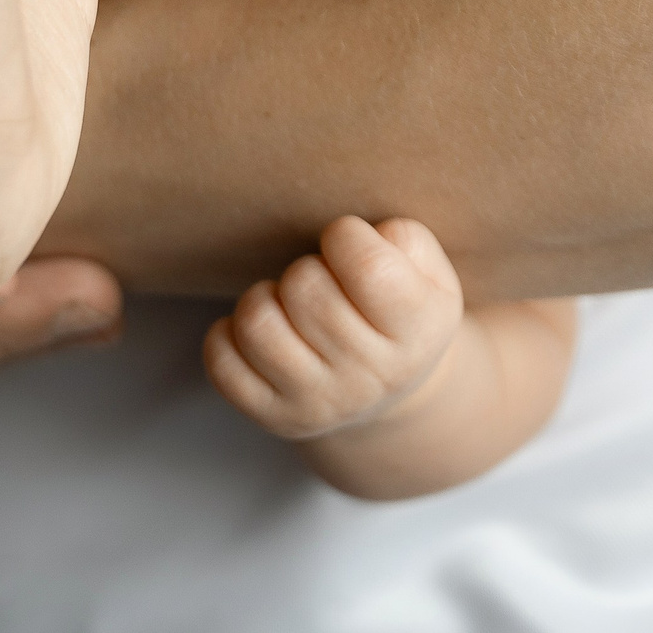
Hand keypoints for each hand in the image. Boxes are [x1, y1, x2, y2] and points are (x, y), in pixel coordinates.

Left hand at [203, 216, 464, 439]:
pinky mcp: (274, 416)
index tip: (346, 243)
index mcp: (417, 332)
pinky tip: (263, 331)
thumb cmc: (400, 312)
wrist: (389, 390)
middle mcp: (371, 377)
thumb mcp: (430, 273)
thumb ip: (406, 241)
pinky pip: (222, 364)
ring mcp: (320, 404)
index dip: (346, 237)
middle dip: (305, 270)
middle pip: (305, 290)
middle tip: (320, 281)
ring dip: (263, 299)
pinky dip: (227, 336)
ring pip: (257, 324)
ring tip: (286, 306)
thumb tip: (357, 237)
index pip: (369, 269)